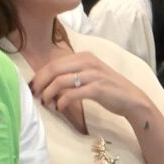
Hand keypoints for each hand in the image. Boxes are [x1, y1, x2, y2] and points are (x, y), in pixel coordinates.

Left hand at [30, 52, 152, 120]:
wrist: (132, 100)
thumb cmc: (107, 88)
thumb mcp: (88, 74)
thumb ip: (70, 73)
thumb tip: (45, 81)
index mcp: (83, 56)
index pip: (53, 63)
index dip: (39, 75)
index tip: (32, 87)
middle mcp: (87, 62)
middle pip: (53, 70)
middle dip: (40, 83)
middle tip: (35, 95)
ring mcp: (93, 74)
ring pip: (59, 82)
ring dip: (49, 94)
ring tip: (46, 103)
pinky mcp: (97, 88)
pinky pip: (71, 94)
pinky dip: (61, 101)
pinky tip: (59, 107)